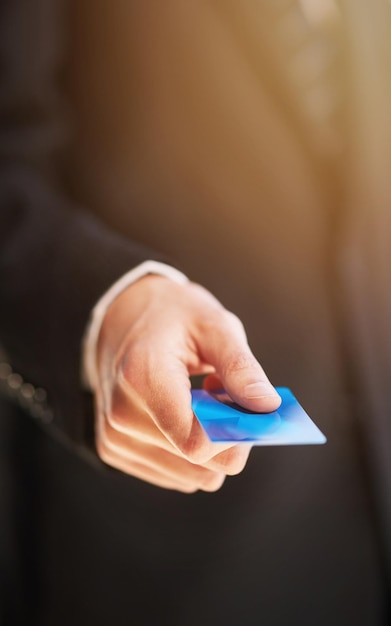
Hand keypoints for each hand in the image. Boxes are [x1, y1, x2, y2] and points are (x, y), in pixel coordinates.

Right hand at [94, 275, 280, 492]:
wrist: (121, 316)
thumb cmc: (171, 316)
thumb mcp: (213, 324)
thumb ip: (240, 367)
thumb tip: (268, 407)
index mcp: (142, 378)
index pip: (197, 443)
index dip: (236, 435)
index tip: (255, 412)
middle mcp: (121, 416)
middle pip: (199, 463)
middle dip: (227, 437)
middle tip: (226, 396)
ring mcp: (114, 438)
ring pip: (192, 477)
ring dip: (210, 446)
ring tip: (200, 400)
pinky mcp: (115, 451)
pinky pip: (176, 476)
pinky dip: (190, 451)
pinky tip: (182, 413)